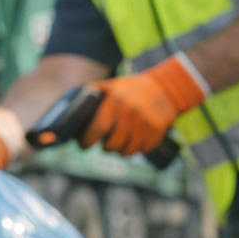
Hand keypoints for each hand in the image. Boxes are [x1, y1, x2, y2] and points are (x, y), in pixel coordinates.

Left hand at [80, 53, 207, 155]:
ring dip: (119, 151)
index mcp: (115, 103)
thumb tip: (71, 103)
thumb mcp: (113, 85)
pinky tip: (132, 143)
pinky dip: (134, 150)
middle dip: (104, 147)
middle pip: (110, 145)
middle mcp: (130, 115)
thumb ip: (93, 92)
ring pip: (125, 152)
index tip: (84, 144)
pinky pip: (140, 151)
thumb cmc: (133, 87)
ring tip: (117, 144)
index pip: (96, 129)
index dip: (87, 141)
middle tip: (103, 143)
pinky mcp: (156, 134)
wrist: (166, 88)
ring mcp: (145, 126)